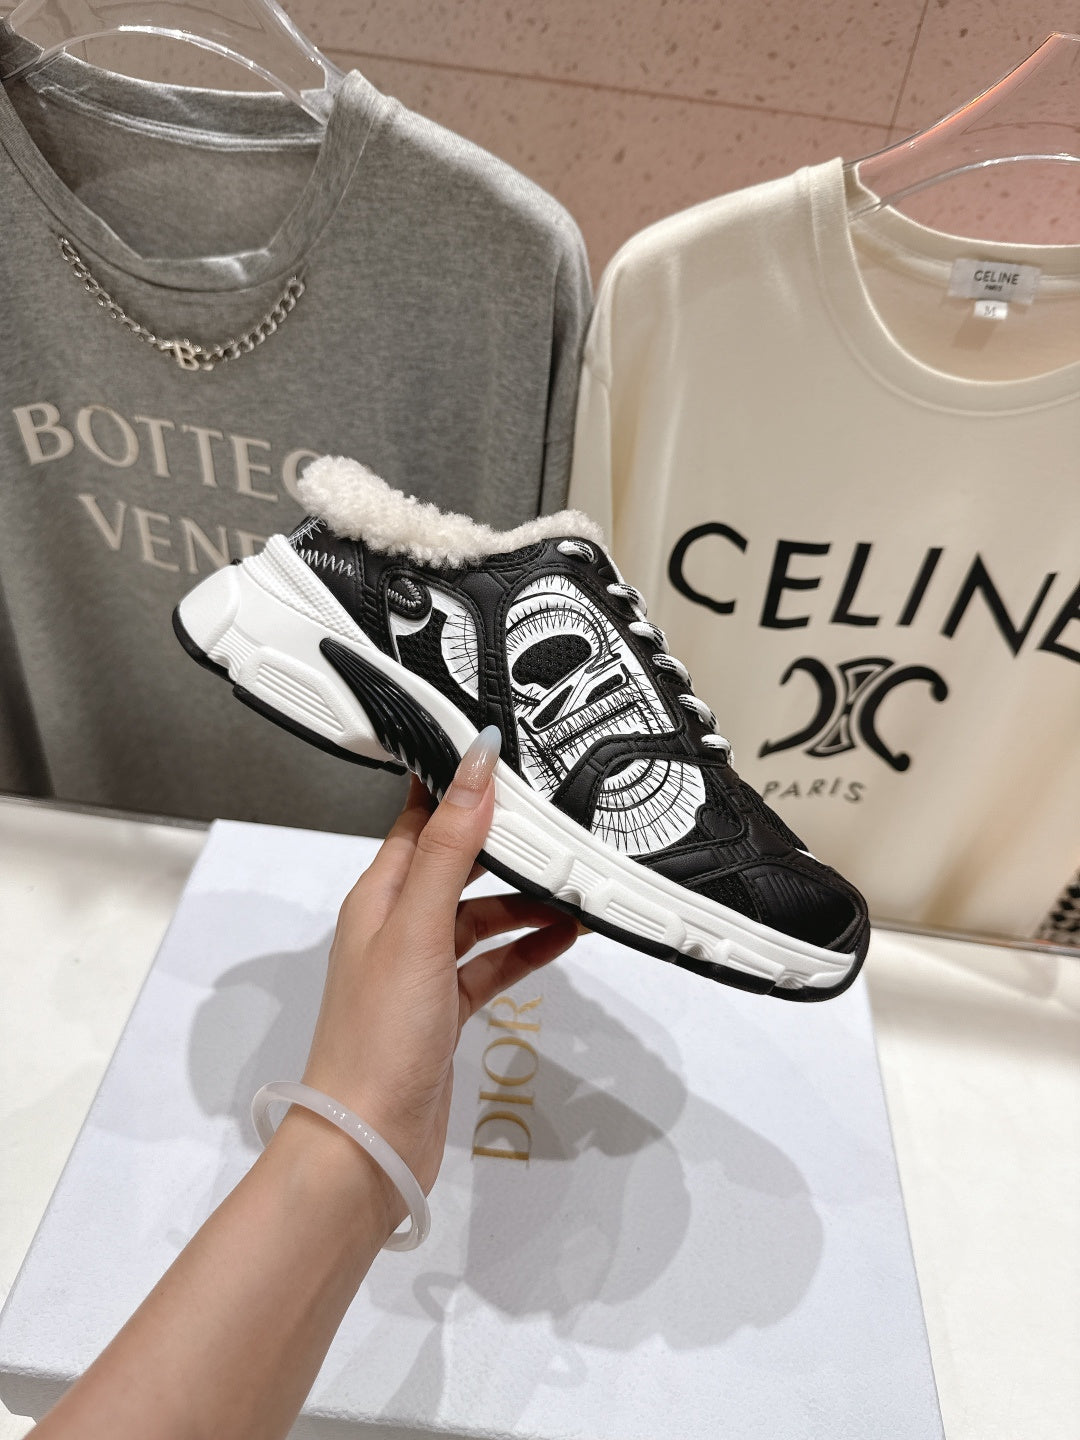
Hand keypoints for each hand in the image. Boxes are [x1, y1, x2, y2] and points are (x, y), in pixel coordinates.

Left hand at [282, 726, 577, 1218]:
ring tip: (577, 881)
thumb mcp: (418, 926)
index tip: (500, 753)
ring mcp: (422, 969)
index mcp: (379, 896)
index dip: (455, 784)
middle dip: (505, 842)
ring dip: (525, 899)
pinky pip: (493, 963)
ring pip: (482, 915)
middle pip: (457, 863)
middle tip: (559, 816)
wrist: (367, 1143)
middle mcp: (397, 925)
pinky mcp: (446, 1009)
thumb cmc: (378, 1034)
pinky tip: (565, 936)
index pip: (419, 820)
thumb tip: (473, 765)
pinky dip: (527, 948)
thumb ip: (450, 846)